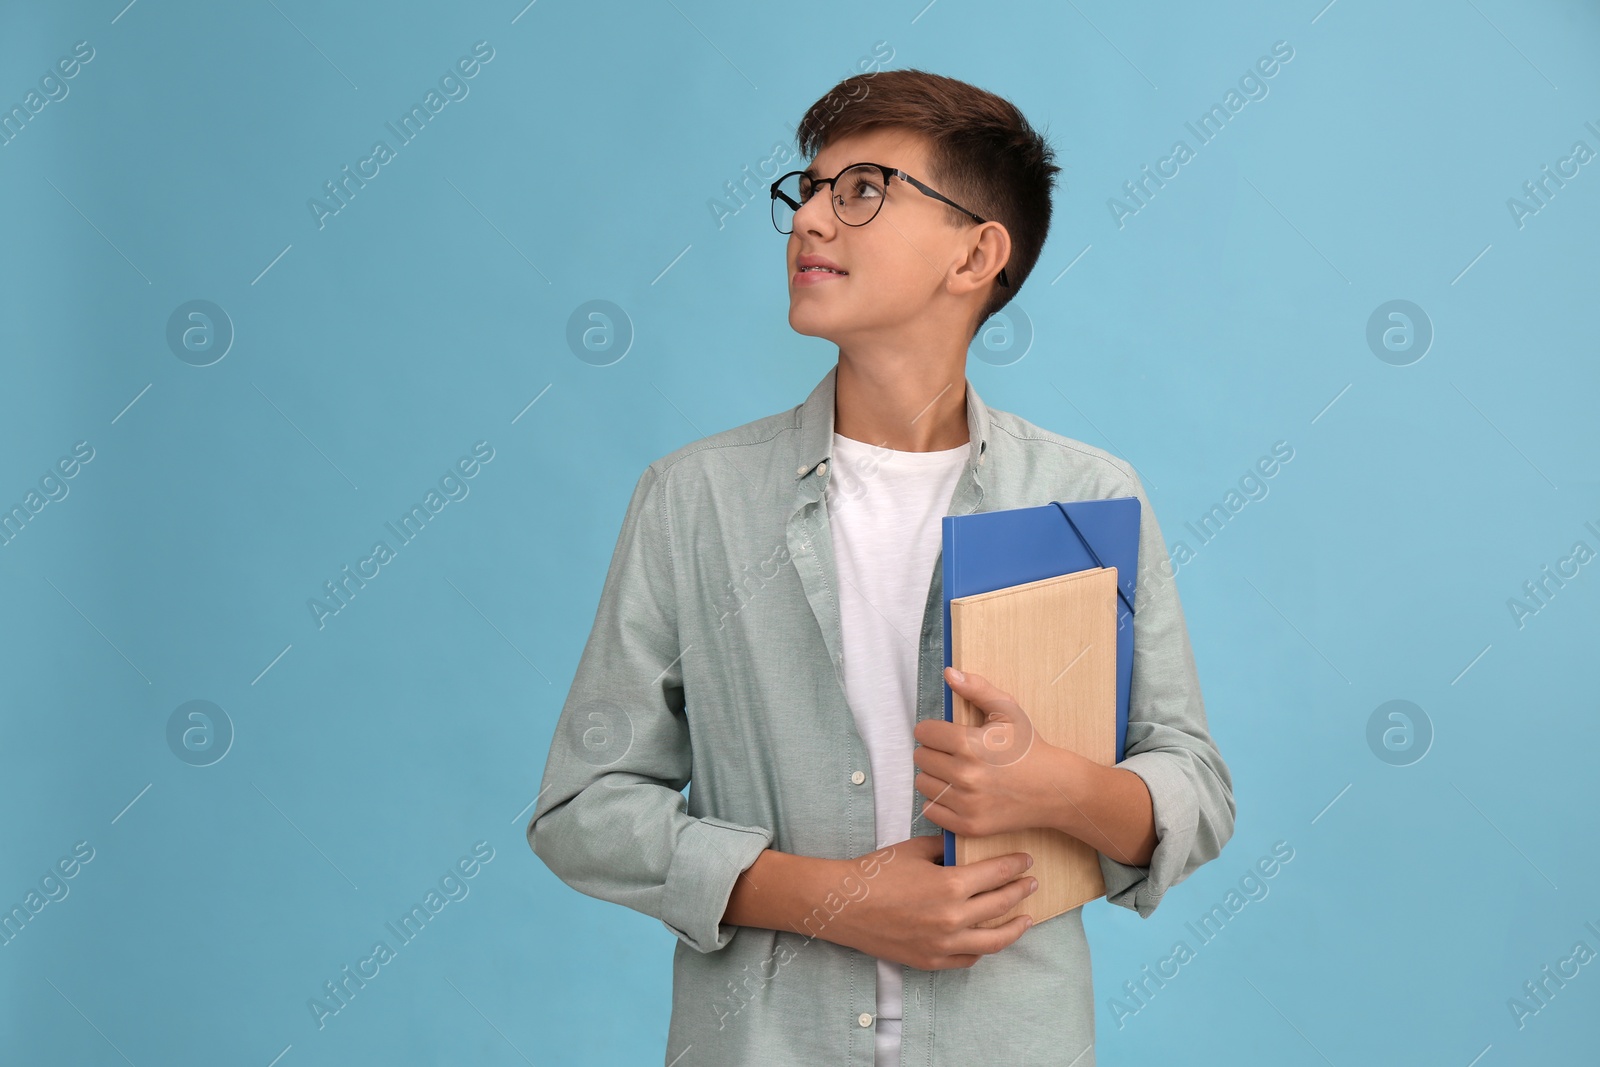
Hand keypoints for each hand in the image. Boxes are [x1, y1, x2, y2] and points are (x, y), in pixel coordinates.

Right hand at [818, 835, 1036, 969]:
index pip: (996, 874)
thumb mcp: (914, 850)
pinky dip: (983, 948)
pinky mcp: (931, 961)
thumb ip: (945, 849)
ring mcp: (943, 944)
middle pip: (1001, 905)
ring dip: (1015, 928)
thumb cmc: (876, 873)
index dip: (1015, 866)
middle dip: (1021, 891)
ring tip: (1026, 919)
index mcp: (950, 885)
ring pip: (993, 941)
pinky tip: (989, 938)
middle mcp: (952, 918)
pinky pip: (968, 959)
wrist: (843, 905)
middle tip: (1032, 883)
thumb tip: (965, 847)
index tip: (1026, 860)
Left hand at [912, 667, 1077, 838]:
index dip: (933, 730)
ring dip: (935, 776)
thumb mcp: (1008, 711)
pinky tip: (957, 792)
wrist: (1054, 789)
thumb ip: (976, 689)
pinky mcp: (969, 825)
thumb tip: (950, 673)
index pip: (923, 733)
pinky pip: (931, 810)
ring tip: (956, 771)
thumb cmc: (1029, 748)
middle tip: (954, 753)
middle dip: (934, 751)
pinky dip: (939, 801)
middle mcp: (965, 776)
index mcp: (970, 744)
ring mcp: (966, 804)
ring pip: (923, 784)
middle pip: (921, 758)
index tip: (944, 733)